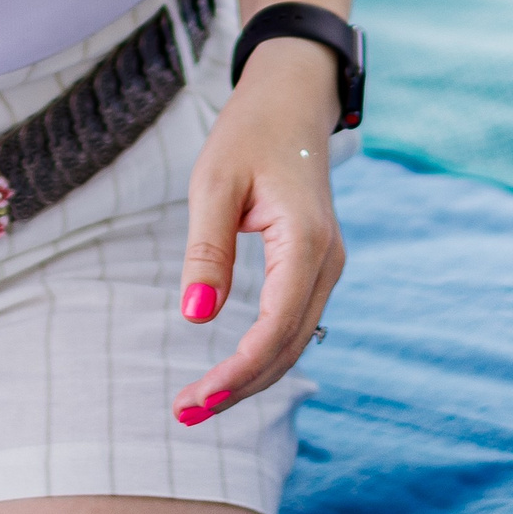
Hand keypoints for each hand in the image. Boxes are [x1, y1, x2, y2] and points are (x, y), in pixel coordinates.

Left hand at [171, 38, 344, 424]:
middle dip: (239, 387)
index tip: (195, 398)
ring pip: (294, 342)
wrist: (290, 101)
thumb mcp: (214, 182)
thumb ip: (206, 250)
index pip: (276, 327)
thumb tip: (195, 318)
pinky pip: (293, 323)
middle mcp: (328, 261)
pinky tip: (229, 369)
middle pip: (287, 347)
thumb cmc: (249, 134)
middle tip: (184, 412)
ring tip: (199, 401)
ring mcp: (327, 266)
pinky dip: (263, 354)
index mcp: (306, 240)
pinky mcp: (316, 267)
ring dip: (251, 377)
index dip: (237, 371)